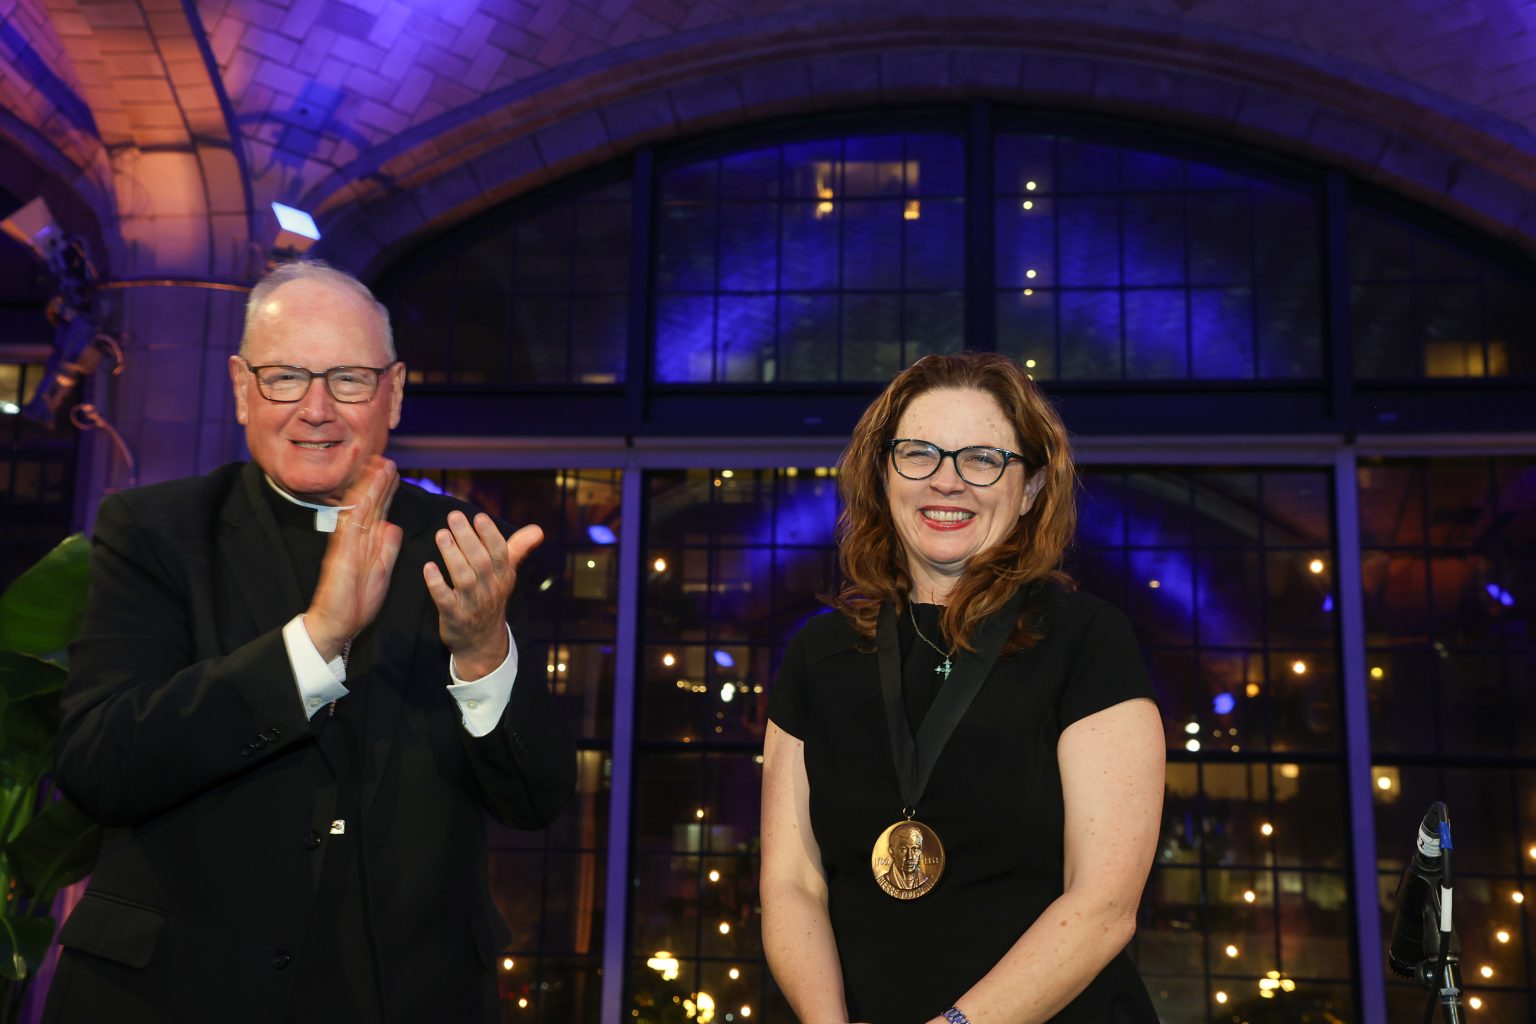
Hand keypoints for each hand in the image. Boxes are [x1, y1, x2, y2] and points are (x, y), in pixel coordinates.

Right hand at [305, 457, 403, 659]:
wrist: (336, 623)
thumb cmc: (356, 601)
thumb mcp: (382, 570)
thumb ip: (388, 548)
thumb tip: (393, 525)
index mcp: (367, 543)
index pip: (378, 511)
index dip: (386, 491)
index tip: (394, 472)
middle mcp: (356, 539)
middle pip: (370, 504)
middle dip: (379, 482)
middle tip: (388, 460)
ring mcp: (347, 544)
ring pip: (360, 509)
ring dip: (371, 487)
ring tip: (381, 466)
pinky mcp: (341, 554)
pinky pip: (350, 527)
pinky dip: (358, 508)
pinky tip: (366, 492)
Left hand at [424, 511, 542, 679]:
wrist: (482, 641)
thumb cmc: (491, 597)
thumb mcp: (506, 575)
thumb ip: (518, 549)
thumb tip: (538, 530)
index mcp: (503, 576)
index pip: (501, 553)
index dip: (491, 535)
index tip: (479, 517)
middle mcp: (490, 589)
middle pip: (481, 562)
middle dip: (467, 538)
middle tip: (453, 517)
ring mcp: (472, 603)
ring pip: (464, 577)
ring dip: (452, 555)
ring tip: (441, 535)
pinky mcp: (454, 616)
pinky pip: (445, 599)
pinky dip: (437, 584)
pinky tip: (428, 567)